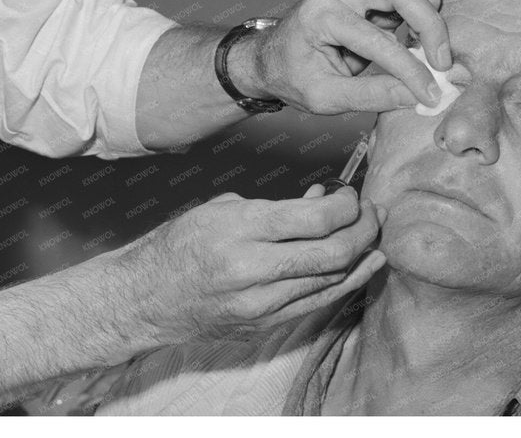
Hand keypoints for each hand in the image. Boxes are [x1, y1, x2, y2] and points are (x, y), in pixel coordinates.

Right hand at [104, 187, 385, 346]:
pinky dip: (347, 282)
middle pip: (332, 252)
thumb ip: (273, 208)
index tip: (352, 195)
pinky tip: (364, 265)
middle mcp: (252, 268)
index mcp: (238, 230)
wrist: (148, 297)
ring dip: (360, 254)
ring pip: (331, 280)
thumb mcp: (220, 209)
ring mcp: (260, 303)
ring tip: (371, 233)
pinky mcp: (265, 325)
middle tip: (371, 213)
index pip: (315, 220)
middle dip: (363, 229)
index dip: (347, 206)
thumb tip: (321, 202)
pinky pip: (318, 303)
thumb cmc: (180, 244)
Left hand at [240, 0, 451, 113]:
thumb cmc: (292, 76)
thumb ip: (372, 95)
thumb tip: (419, 95)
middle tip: (441, 62)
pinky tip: (417, 33)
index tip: (431, 93)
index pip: (377, 40)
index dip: (410, 70)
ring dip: (426, 3)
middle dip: (429, 23)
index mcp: (318, 14)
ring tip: (427, 43)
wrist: (272, 58)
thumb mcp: (324, 98)